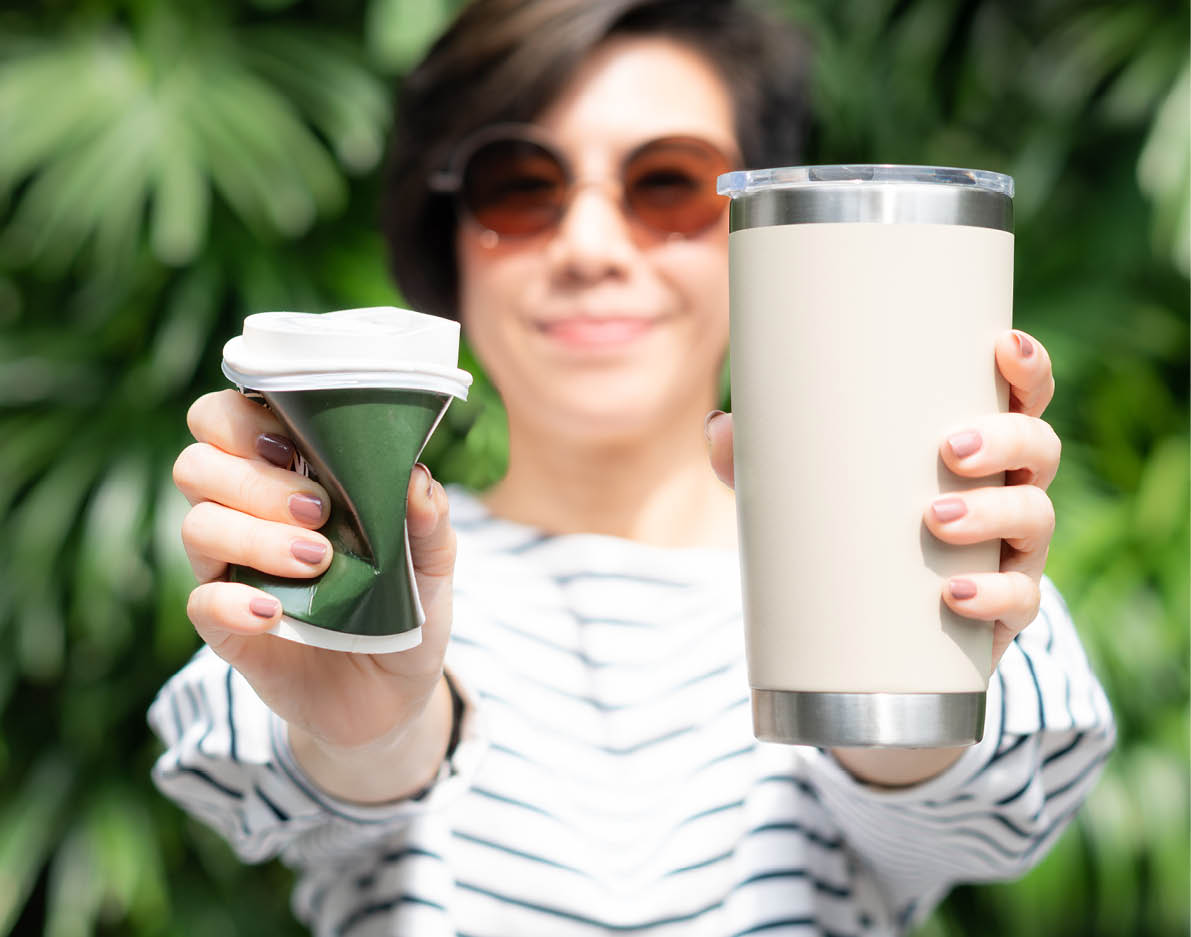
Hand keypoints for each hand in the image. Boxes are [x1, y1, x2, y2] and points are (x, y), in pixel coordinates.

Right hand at [173, 390, 456, 797]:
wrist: (394, 694)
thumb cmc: (405, 609)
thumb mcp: (434, 565)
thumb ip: (430, 521)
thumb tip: (416, 477)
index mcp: (290, 477)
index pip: (229, 419)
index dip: (244, 418)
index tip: (295, 442)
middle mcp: (248, 514)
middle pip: (198, 462)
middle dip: (255, 477)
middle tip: (320, 509)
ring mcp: (233, 570)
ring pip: (197, 524)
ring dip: (254, 534)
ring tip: (318, 560)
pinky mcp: (229, 628)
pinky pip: (201, 601)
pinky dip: (232, 601)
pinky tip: (275, 613)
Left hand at [706, 328, 1059, 674]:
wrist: (874, 643)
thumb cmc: (851, 533)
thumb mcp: (807, 492)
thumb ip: (761, 460)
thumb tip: (720, 427)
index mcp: (976, 448)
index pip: (1020, 396)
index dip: (1026, 367)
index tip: (1002, 347)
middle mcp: (1007, 491)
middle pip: (1038, 448)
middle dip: (1005, 439)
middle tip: (950, 447)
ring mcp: (1012, 553)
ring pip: (1035, 518)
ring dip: (994, 513)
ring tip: (934, 515)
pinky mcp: (1003, 613)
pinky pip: (1021, 602)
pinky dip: (995, 596)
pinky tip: (955, 594)